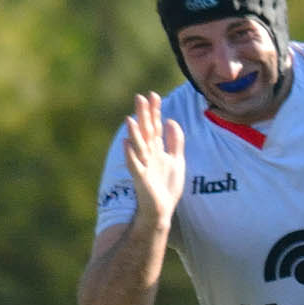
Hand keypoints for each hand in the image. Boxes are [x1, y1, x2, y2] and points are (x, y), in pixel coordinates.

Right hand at [122, 92, 185, 225]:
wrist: (162, 209)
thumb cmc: (167, 185)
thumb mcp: (177, 160)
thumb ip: (175, 141)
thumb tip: (171, 120)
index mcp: (157, 149)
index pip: (155, 126)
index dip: (155, 111)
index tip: (154, 95)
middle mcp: (148, 154)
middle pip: (146, 131)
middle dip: (144, 115)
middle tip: (140, 97)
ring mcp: (143, 165)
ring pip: (138, 146)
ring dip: (135, 132)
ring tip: (131, 118)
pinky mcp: (141, 178)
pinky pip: (135, 165)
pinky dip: (130, 154)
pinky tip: (126, 144)